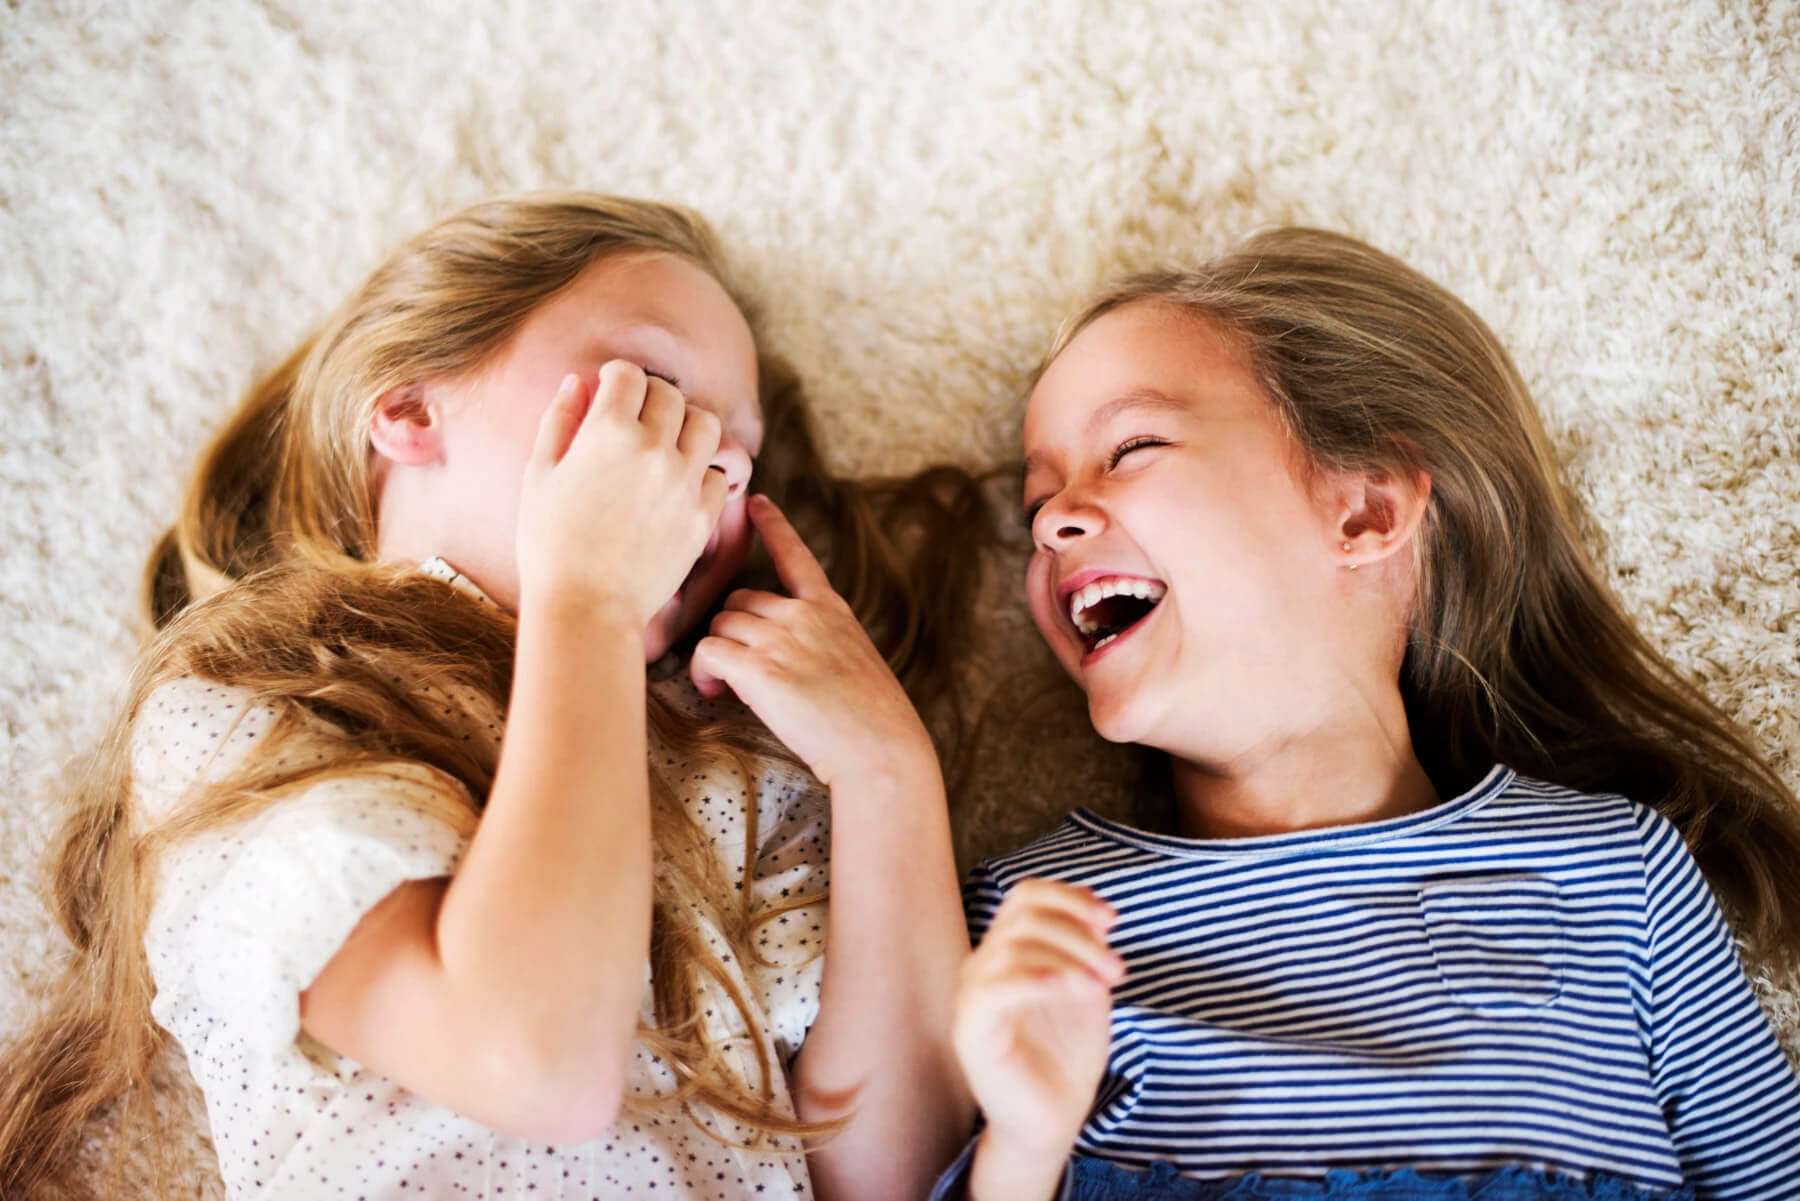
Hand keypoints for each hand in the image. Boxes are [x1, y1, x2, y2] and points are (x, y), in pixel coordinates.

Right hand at [516, 363, 726, 621]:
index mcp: (607, 432)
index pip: (629, 374)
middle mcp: (653, 449)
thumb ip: (560, 420)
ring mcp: (683, 483)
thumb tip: (578, 381)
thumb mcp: (539, 475)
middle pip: (671, 395)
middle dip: (651, 400)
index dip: (617, 379)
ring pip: (706, 425)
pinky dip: (702, 473)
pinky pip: (718, 475)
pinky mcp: (703, 516)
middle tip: (636, 422)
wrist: (586, 609)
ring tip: (667, 446)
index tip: (611, 394)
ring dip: (687, 427)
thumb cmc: (549, 544)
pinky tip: (678, 486)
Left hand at [689, 495, 933, 788]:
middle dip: (733, 631)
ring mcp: (781, 638)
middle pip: (739, 599)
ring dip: (717, 655)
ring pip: (720, 624)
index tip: (759, 502)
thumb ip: (820, 644)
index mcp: (831, 609)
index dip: (774, 526)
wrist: (881, 748)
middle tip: (741, 672)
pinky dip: (703, 672)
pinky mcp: (759, 668)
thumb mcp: (855, 662)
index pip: (796, 555)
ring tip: (729, 689)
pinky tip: (716, 693)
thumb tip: (781, 656)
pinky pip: (707, 652)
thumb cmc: (873, 721)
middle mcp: (804, 614)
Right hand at [954, 880, 1121, 1161]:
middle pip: (1025, 916)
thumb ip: (1084, 947)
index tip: (1112, 920)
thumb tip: (1093, 905)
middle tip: (1117, 971)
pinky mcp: (971, 1031)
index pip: (1026, 895)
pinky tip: (1071, 988)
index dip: (1069, 897)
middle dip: (1079, 934)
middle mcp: (983, 966)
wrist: (1052, 1120)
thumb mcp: (1087, 989)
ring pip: (1014, 946)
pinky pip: (995, 989)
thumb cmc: (1067, 1056)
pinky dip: (1036, 980)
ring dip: (1069, 959)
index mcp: (1007, 951)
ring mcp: (973, 997)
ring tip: (1102, 988)